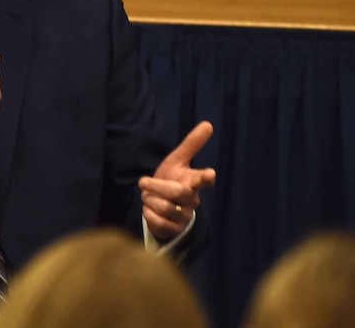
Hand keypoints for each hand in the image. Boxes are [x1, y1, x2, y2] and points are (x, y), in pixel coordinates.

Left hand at [139, 121, 216, 240]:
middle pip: (177, 192)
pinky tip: (148, 210)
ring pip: (164, 207)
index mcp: (194, 182)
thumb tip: (208, 124)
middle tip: (144, 182)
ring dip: (149, 199)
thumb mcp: (178, 160)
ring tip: (148, 197)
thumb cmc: (172, 178)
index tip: (210, 173)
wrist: (160, 203)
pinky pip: (157, 222)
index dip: (205, 177)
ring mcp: (184, 217)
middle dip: (156, 185)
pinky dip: (148, 214)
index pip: (203, 180)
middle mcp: (192, 200)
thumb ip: (192, 144)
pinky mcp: (173, 230)